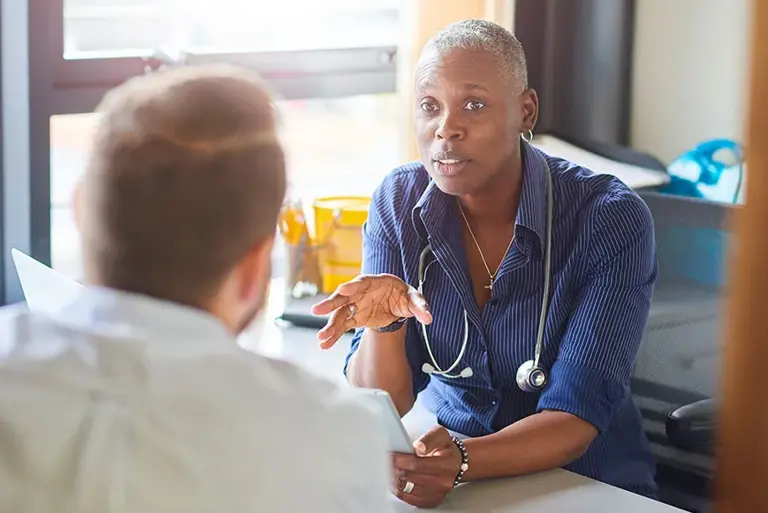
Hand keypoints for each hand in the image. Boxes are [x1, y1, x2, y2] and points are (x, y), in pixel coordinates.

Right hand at [311, 274, 431, 348]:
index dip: (352, 285)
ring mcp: (355, 305)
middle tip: (318, 310)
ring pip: (339, 314)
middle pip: (343, 296)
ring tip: (321, 338)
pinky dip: (334, 335)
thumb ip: (420, 306)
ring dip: (330, 325)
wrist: (396, 304)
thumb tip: (428, 318)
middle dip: (331, 303)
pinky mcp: (354, 318)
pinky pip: (342, 326)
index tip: (343, 289)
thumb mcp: (413, 298)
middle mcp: (360, 293)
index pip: (361, 282)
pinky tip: (325, 344)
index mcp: (374, 282)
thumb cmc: (403, 296)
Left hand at [391, 426, 462, 508]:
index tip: (391, 456)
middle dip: (395, 469)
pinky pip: (412, 500)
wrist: (455, 463)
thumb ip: (429, 438)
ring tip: (390, 472)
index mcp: (447, 463)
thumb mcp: (440, 434)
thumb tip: (419, 446)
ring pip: (409, 490)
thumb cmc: (445, 448)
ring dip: (396, 481)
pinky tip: (396, 483)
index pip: (418, 464)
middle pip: (411, 478)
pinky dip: (401, 492)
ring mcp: (438, 493)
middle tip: (387, 463)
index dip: (401, 460)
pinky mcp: (432, 501)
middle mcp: (444, 481)